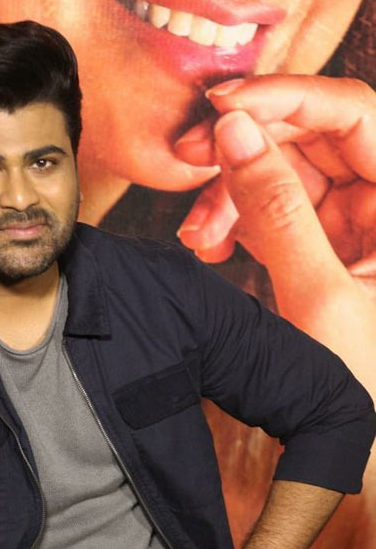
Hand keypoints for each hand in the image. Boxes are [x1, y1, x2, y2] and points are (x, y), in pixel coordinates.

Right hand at [172, 75, 375, 412]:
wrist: (361, 450)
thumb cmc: (366, 389)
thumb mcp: (319, 298)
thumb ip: (275, 211)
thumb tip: (235, 134)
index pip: (354, 112)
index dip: (286, 98)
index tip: (223, 106)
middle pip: (314, 138)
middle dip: (247, 147)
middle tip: (190, 156)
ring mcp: (358, 227)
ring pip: (287, 175)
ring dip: (233, 195)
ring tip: (199, 234)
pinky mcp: (328, 250)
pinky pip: (278, 213)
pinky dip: (240, 223)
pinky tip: (214, 244)